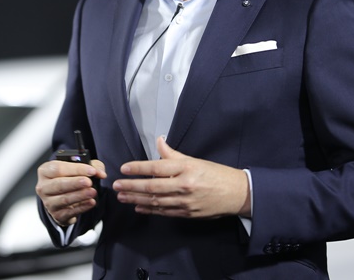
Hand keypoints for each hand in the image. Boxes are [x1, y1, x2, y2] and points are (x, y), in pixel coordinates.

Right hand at [36, 159, 105, 225]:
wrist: (64, 196)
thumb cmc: (69, 177)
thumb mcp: (79, 167)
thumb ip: (92, 166)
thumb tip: (100, 173)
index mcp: (45, 171)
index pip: (58, 168)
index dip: (76, 169)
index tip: (91, 170)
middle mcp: (43, 187)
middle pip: (59, 184)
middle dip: (75, 183)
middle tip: (89, 182)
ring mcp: (48, 202)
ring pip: (64, 199)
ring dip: (80, 196)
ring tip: (93, 192)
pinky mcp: (56, 214)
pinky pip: (69, 212)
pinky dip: (82, 207)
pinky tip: (91, 202)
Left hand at [113, 136, 250, 218]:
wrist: (237, 194)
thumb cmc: (216, 174)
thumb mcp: (194, 160)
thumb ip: (173, 154)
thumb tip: (159, 140)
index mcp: (186, 168)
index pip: (156, 167)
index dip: (137, 168)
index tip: (124, 168)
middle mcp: (184, 185)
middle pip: (152, 186)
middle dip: (131, 186)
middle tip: (116, 185)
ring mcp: (185, 201)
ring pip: (155, 201)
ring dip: (136, 199)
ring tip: (123, 197)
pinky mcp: (187, 214)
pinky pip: (164, 212)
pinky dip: (150, 210)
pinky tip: (138, 207)